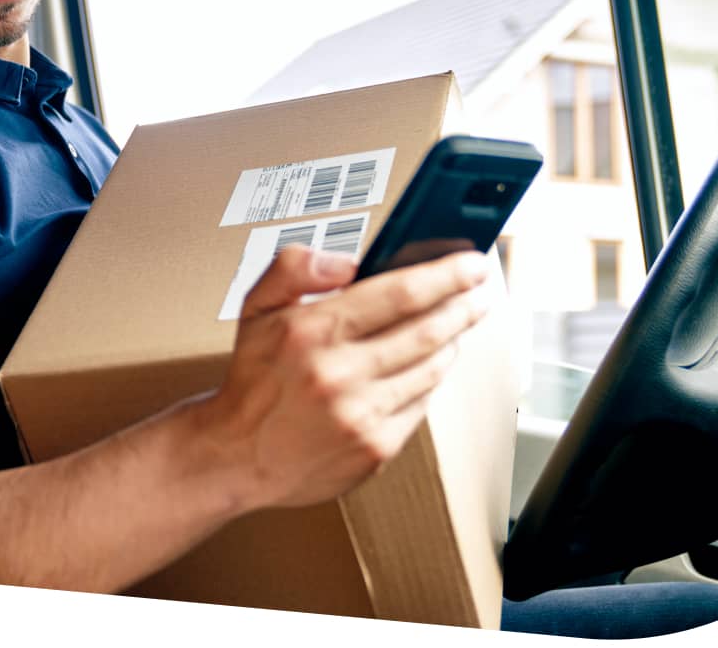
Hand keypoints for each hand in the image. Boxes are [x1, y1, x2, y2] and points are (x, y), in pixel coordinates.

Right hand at [197, 245, 492, 510]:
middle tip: (481, 290)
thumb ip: (295, 267)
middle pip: (427, 330)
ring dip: (452, 341)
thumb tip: (348, 262)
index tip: (470, 263)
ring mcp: (361, 415)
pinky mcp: (375, 449)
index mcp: (311, 331)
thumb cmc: (253, 379)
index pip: (399, 293)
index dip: (446, 274)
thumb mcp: (256, 306)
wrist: (236, 456)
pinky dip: (431, 380)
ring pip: (432, 368)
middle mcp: (339, 374)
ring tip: (457, 323)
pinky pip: (422, 404)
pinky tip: (428, 365)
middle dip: (463, 305)